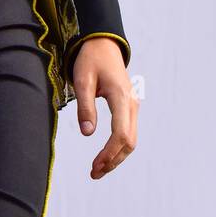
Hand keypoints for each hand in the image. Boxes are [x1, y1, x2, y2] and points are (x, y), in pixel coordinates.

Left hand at [73, 37, 137, 178]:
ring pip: (131, 140)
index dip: (109, 153)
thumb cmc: (90, 59)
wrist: (103, 44)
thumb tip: (88, 134)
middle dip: (113, 160)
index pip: (121, 133)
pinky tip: (106, 155)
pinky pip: (128, 132)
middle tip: (94, 172)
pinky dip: (119, 147)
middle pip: (129, 142)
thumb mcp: (82, 79)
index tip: (94, 165)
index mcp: (121, 96)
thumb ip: (85, 106)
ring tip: (98, 169)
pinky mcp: (130, 107)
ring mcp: (133, 106)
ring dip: (117, 157)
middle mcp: (132, 104)